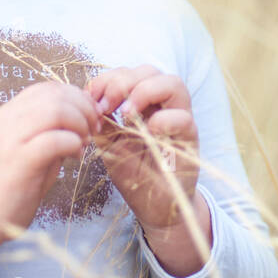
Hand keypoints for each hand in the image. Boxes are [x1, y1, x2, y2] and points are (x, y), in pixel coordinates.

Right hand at [0, 81, 100, 261]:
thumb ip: (50, 131)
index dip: (75, 97)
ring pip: (56, 111)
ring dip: (79, 124)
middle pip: (55, 95)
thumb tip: (82, 120)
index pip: (47, 88)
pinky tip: (75, 155)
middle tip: (92, 129)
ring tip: (84, 142)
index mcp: (9, 113)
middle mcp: (8, 119)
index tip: (88, 116)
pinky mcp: (19, 160)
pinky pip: (54, 139)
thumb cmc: (9, 184)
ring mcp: (11, 138)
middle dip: (83, 109)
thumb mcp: (29, 148)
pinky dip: (72, 143)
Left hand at [85, 65, 200, 233]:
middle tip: (106, 105)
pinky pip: (184, 117)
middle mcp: (164, 104)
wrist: (154, 206)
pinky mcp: (190, 139)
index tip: (90, 96)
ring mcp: (180, 119)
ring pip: (173, 84)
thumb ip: (101, 120)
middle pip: (150, 71)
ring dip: (145, 92)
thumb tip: (87, 99)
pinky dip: (164, 119)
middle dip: (123, 82)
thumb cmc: (134, 171)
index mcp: (144, 101)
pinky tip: (147, 131)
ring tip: (126, 114)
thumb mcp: (109, 142)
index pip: (129, 72)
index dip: (109, 78)